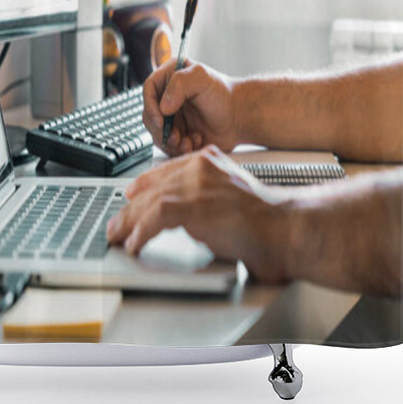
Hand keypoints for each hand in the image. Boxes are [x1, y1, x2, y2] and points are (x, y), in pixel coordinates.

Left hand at [106, 146, 289, 282]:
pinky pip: (155, 217)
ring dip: (129, 223)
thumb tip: (186, 217)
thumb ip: (206, 197)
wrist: (284, 227)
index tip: (131, 196)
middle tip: (117, 224)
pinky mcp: (192, 206)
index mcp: (209, 160)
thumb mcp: (230, 196)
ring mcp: (195, 184)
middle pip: (152, 185)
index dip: (144, 185)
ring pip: (148, 201)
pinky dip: (141, 232)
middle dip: (130, 208)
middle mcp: (199, 166)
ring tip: (119, 237)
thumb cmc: (266, 220)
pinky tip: (136, 244)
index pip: (166, 170)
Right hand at [143, 59, 238, 156]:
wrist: (239, 118)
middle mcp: (168, 96)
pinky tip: (196, 141)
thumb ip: (180, 84)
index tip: (161, 120)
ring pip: (157, 133)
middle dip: (162, 129)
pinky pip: (168, 145)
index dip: (151, 106)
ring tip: (189, 141)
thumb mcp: (202, 78)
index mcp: (170, 77)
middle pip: (150, 115)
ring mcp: (172, 116)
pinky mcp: (178, 133)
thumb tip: (163, 107)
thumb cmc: (224, 95)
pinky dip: (180, 147)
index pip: (149, 89)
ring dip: (171, 141)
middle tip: (176, 136)